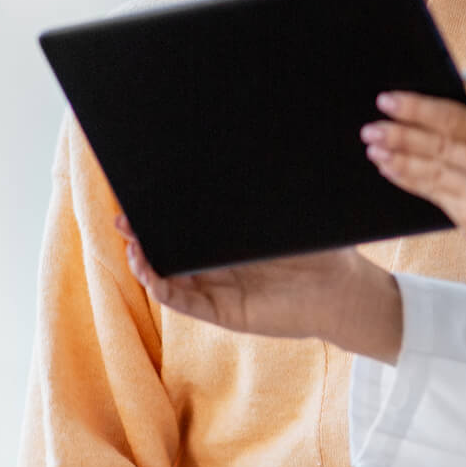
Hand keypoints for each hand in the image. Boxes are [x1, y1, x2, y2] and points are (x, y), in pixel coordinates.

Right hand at [116, 215, 404, 362]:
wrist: (344, 289)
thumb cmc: (321, 249)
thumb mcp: (285, 215)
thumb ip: (261, 195)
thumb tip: (235, 154)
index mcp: (230, 244)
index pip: (186, 229)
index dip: (160, 215)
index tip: (139, 195)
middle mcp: (218, 268)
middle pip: (168, 252)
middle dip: (141, 234)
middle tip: (121, 217)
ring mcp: (217, 291)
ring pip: (167, 278)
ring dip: (143, 261)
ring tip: (130, 241)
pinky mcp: (223, 312)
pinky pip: (182, 302)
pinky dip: (159, 286)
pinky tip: (147, 269)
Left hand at [362, 76, 465, 308]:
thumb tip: (464, 79)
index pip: (456, 118)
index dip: (417, 108)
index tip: (388, 99)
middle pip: (437, 144)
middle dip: (398, 133)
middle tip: (370, 125)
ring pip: (430, 171)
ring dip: (396, 157)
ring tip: (372, 145)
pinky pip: (433, 195)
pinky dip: (408, 180)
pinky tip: (390, 169)